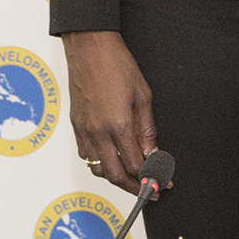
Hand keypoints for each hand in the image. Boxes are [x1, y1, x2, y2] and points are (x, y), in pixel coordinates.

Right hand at [64, 31, 154, 194]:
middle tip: (149, 190)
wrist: (89, 48)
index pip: (134, 165)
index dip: (150, 179)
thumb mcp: (143, 96)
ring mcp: (83, 130)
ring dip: (115, 177)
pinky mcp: (75, 125)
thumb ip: (147, 130)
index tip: (162, 184)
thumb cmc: (117, 65)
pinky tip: (113, 159)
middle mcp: (97, 132)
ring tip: (133, 178)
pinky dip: (100, 164)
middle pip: (114, 175)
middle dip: (133, 188)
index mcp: (118, 125)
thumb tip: (153, 154)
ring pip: (97, 169)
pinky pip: (86, 155)